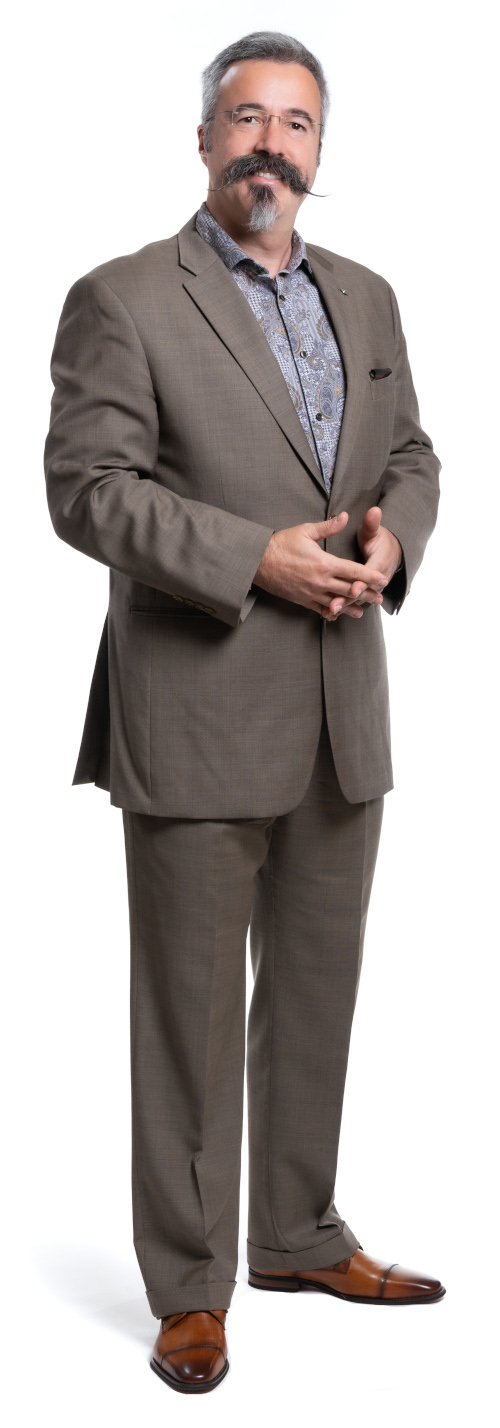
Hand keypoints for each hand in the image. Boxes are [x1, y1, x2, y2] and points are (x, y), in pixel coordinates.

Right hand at [253, 511, 387, 618]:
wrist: (258, 562)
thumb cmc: (281, 544)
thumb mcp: (305, 531)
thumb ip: (328, 527)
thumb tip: (345, 517)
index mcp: (325, 563)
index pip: (354, 571)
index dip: (371, 576)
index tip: (383, 579)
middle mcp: (321, 581)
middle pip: (350, 590)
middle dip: (367, 594)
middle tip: (380, 597)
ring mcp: (312, 593)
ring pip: (338, 603)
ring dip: (353, 607)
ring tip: (364, 610)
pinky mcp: (303, 600)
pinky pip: (321, 610)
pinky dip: (332, 612)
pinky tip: (339, 615)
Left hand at [327, 507, 402, 620]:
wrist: (392, 553)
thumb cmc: (381, 541)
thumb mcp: (375, 531)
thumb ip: (372, 523)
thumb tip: (375, 510)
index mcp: (378, 563)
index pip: (369, 575)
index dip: (362, 582)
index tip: (354, 587)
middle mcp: (375, 579)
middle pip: (361, 591)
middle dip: (348, 599)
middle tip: (335, 606)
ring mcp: (369, 588)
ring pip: (356, 600)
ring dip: (344, 606)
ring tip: (330, 612)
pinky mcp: (362, 592)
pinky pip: (352, 603)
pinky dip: (341, 609)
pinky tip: (329, 614)